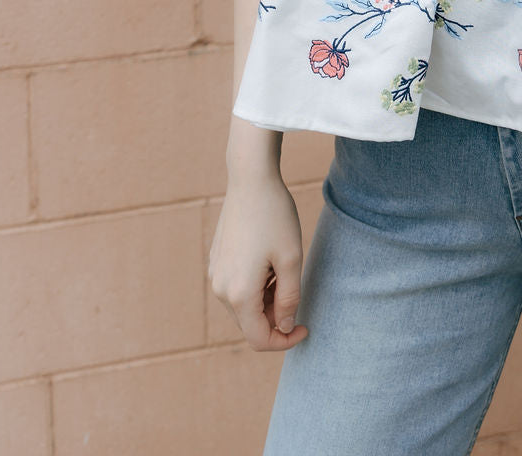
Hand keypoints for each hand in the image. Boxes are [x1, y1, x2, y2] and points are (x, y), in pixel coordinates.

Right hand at [209, 172, 309, 351]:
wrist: (251, 180)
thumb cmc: (275, 217)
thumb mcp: (291, 260)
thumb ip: (289, 299)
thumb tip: (284, 326)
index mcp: (239, 294)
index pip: (259, 339)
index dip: (284, 341)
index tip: (305, 327)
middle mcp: (221, 289)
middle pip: (250, 324)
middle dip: (276, 317)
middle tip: (295, 287)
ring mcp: (216, 275)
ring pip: (244, 306)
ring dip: (267, 300)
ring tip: (282, 268)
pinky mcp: (216, 262)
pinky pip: (237, 289)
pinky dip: (256, 286)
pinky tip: (268, 260)